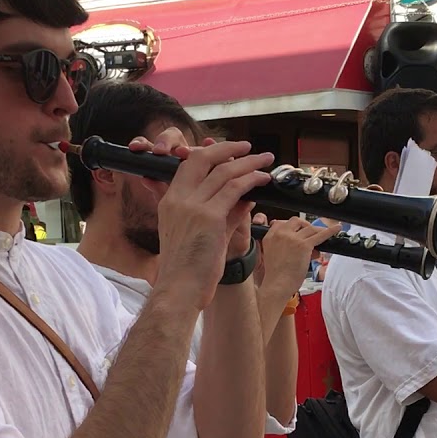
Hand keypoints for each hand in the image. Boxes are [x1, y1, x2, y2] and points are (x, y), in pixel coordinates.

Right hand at [145, 130, 273, 308]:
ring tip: (266, 161)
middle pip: (203, 159)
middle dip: (228, 148)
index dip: (212, 154)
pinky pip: (234, 189)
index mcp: (170, 202)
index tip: (231, 153)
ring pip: (224, 171)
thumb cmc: (190, 269)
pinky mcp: (208, 217)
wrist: (180, 289)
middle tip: (249, 147)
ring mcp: (191, 206)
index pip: (190, 165)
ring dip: (249, 163)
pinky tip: (263, 179)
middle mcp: (178, 199)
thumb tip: (245, 198)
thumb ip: (224, 214)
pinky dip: (252, 180)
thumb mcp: (206, 235)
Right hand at [253, 215, 336, 293]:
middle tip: (310, 233)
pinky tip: (337, 229)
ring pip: (310, 228)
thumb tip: (298, 243)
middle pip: (296, 221)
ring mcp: (293, 238)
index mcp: (269, 237)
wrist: (277, 285)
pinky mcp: (304, 245)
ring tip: (323, 236)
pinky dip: (330, 231)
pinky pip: (320, 235)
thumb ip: (281, 246)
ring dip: (317, 231)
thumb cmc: (275, 276)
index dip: (292, 226)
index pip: (281, 222)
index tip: (298, 230)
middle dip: (305, 225)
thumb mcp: (270, 256)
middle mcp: (281, 234)